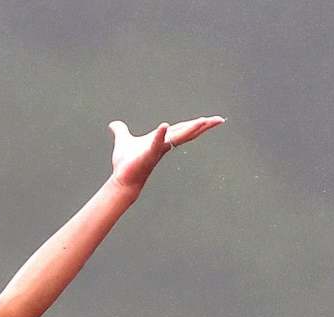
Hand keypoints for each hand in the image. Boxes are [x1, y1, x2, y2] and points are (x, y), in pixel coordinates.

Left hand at [108, 115, 223, 192]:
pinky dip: (159, 135)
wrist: (122, 180)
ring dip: (190, 128)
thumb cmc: (126, 164)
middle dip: (204, 125)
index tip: (210, 120)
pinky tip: (164, 126)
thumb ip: (121, 131)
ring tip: (203, 120)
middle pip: (187, 132)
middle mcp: (164, 144)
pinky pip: (155, 143)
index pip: (182, 129)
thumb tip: (114, 124)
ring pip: (178, 137)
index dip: (196, 124)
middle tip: (220, 120)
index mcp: (162, 139)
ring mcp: (158, 149)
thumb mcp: (123, 140)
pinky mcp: (148, 155)